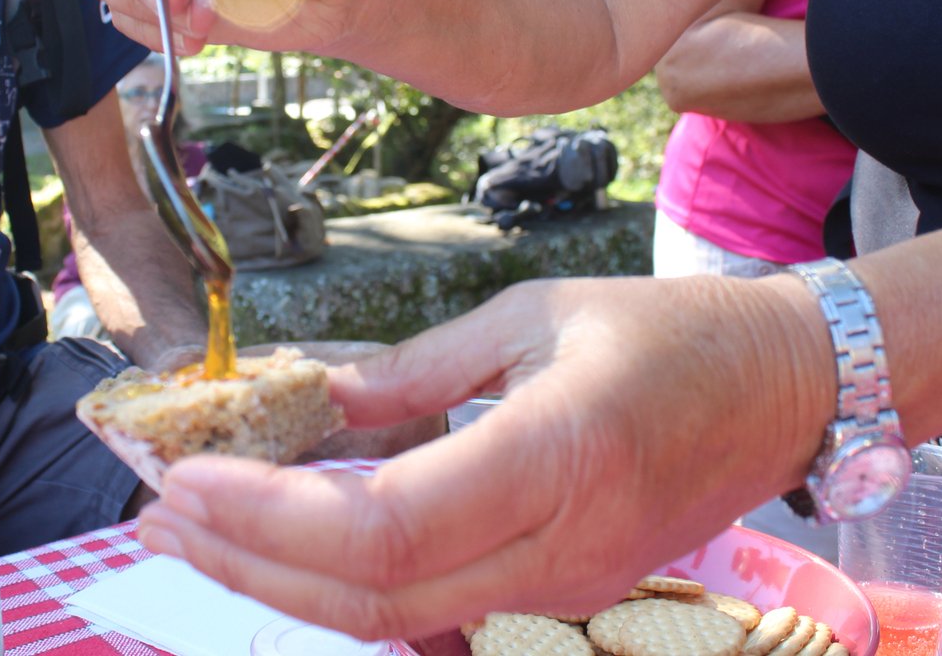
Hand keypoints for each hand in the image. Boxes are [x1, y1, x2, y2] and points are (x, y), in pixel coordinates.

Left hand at [132, 274, 830, 640]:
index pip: (384, 529)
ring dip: (281, 585)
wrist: (783, 390)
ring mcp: (568, 589)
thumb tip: (317, 399)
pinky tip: (286, 548)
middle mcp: (562, 547)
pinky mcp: (565, 595)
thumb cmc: (668, 334)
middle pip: (373, 600)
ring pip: (395, 623)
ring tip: (195, 537)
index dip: (270, 517)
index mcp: (558, 456)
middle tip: (158, 519)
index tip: (185, 480)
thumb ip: (416, 371)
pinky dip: (345, 589)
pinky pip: (433, 613)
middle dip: (247, 564)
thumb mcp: (533, 318)